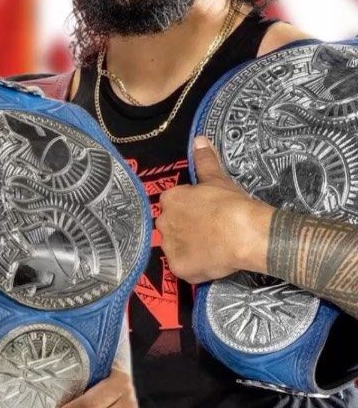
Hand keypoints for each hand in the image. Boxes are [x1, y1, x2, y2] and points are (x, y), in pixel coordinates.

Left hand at [156, 136, 272, 282]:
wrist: (244, 232)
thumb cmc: (231, 203)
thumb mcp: (217, 178)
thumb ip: (205, 160)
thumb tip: (199, 139)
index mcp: (169, 199)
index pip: (173, 203)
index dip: (190, 208)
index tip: (205, 212)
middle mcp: (163, 222)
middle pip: (171, 225)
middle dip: (186, 228)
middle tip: (209, 230)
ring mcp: (169, 247)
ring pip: (175, 247)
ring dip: (188, 247)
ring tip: (211, 247)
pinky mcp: (178, 268)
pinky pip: (183, 268)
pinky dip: (195, 267)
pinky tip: (210, 262)